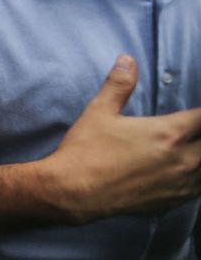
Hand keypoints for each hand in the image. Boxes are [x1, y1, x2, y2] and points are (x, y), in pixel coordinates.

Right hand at [47, 55, 200, 223]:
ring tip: (192, 147)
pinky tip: (189, 171)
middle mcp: (182, 160)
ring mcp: (179, 184)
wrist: (74, 192)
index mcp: (167, 134)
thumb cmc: (86, 151)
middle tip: (192, 128)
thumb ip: (119, 85)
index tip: (195, 114)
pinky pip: (199, 189)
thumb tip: (127, 60)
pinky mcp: (173, 201)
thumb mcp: (99, 111)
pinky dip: (197, 177)